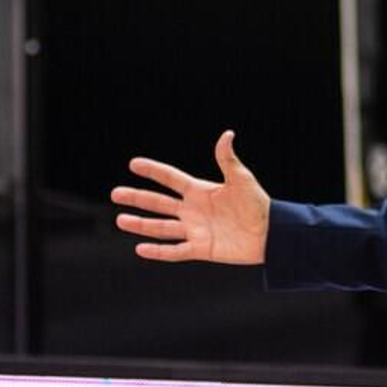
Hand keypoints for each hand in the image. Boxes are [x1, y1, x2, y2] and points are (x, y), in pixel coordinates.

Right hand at [111, 130, 270, 264]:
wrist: (271, 234)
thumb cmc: (257, 204)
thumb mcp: (241, 179)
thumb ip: (228, 159)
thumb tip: (226, 134)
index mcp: (200, 191)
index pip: (170, 178)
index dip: (153, 170)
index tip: (133, 164)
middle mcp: (193, 210)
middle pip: (159, 203)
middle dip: (137, 197)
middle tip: (115, 193)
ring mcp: (195, 230)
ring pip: (161, 227)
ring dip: (141, 224)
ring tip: (120, 220)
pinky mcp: (201, 249)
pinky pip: (175, 251)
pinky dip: (158, 251)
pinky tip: (140, 249)